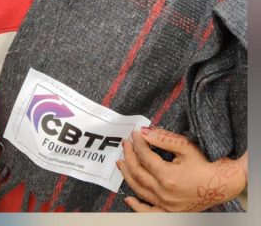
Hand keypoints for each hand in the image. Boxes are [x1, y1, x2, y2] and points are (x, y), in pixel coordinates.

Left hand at [119, 127, 246, 211]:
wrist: (222, 184)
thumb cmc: (205, 164)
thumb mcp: (185, 147)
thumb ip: (163, 138)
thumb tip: (145, 131)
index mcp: (168, 176)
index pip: (145, 156)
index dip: (138, 143)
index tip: (136, 134)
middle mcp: (164, 193)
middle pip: (138, 172)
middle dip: (129, 156)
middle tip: (126, 143)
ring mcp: (166, 205)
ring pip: (140, 189)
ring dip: (128, 175)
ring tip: (121, 162)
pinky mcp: (170, 212)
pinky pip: (149, 211)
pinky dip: (137, 207)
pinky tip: (129, 199)